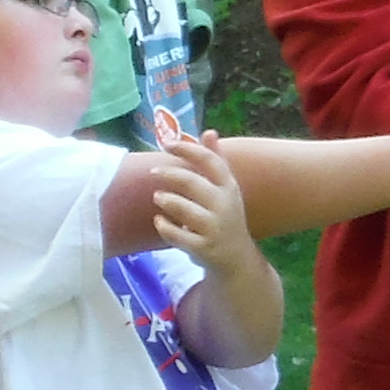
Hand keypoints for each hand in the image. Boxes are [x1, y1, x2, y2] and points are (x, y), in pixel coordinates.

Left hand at [147, 128, 257, 269]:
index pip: (209, 160)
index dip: (187, 149)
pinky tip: (159, 221)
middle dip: (169, 174)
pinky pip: (177, 235)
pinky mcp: (203, 248)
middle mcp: (224, 205)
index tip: (167, 144)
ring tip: (157, 197)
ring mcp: (214, 228)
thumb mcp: (225, 189)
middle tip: (153, 172)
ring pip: (183, 209)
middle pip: (192, 182)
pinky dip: (164, 227)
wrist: (236, 258)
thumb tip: (209, 131)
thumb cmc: (225, 216)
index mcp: (229, 186)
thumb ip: (216, 161)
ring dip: (166, 200)